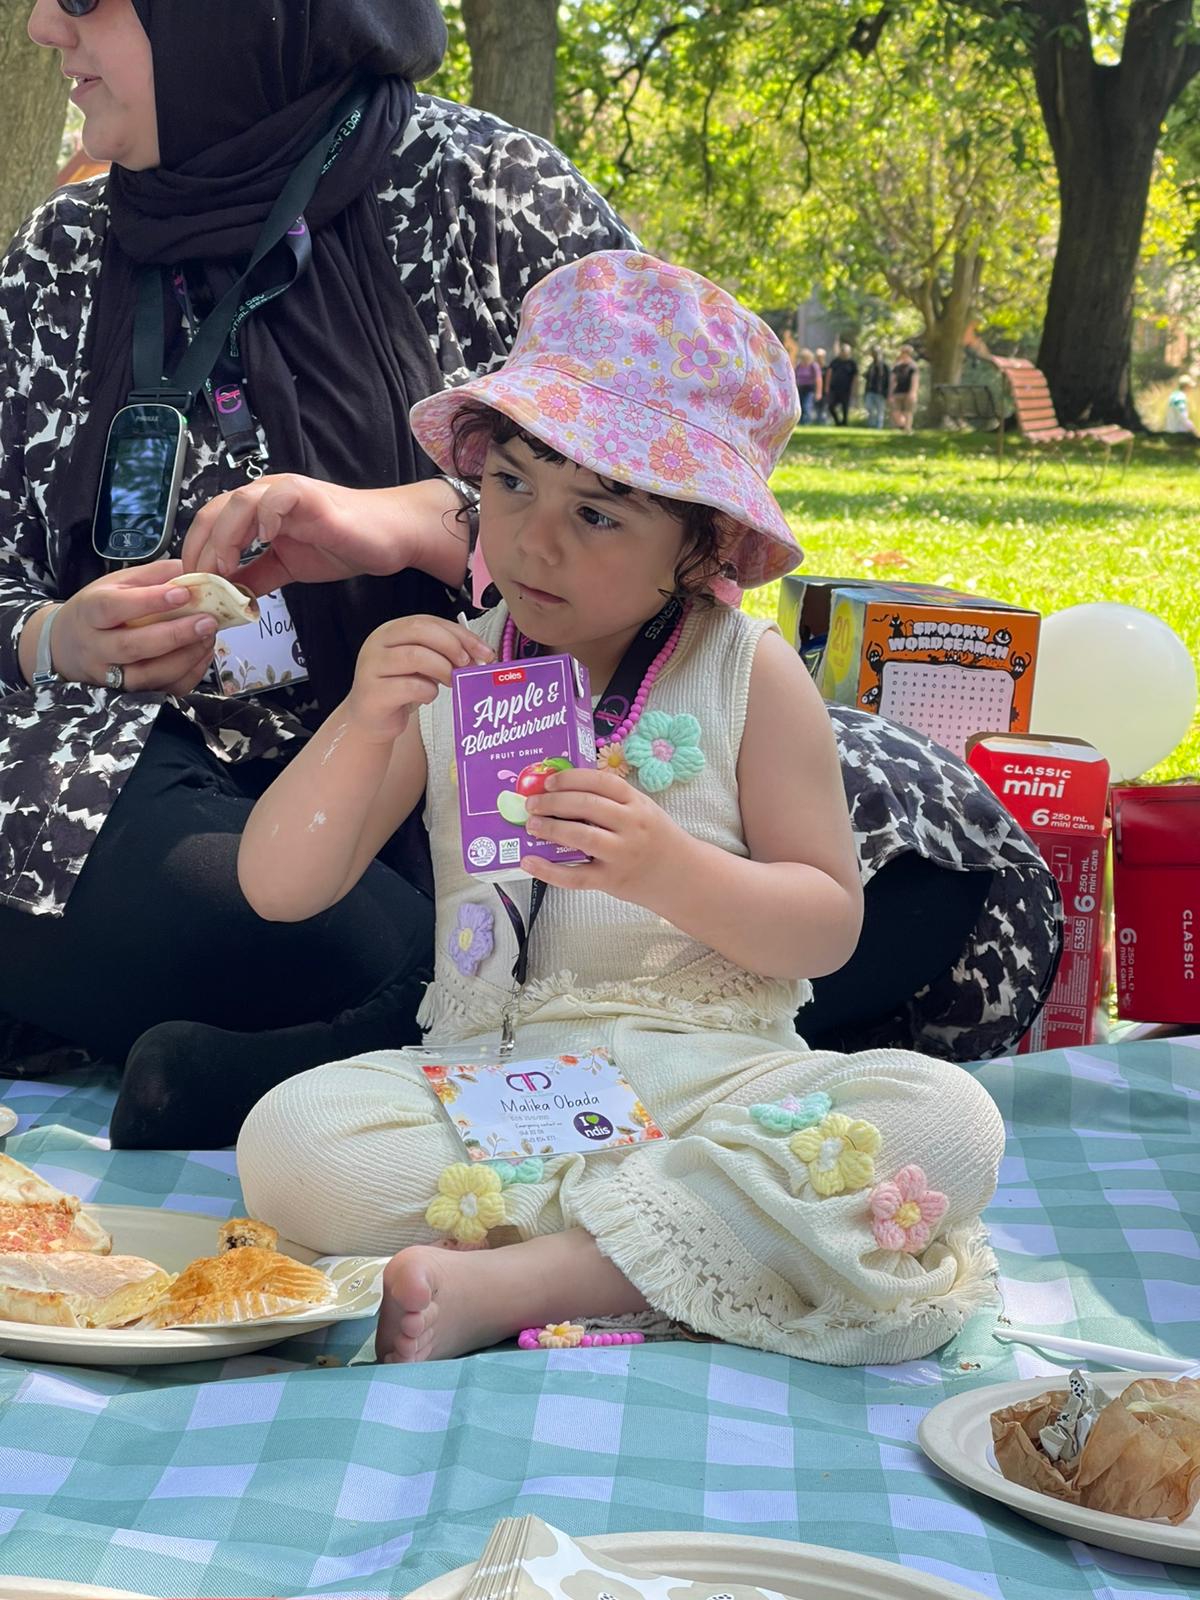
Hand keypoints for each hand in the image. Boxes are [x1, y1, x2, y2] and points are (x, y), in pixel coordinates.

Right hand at [53, 561, 217, 693]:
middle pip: (133, 646)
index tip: (183, 593)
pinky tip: (203, 654)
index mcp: (89, 612)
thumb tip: (192, 570)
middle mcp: (96, 647)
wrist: (67, 647)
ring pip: (148, 675)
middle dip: (175, 635)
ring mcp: (109, 676)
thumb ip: (152, 576)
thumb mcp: (115, 584)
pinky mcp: (127, 695)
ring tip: (209, 637)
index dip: (149, 601)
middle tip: (208, 621)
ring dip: (185, 658)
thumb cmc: (98, 611)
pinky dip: (188, 675)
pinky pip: (161, 691)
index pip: (114, 607)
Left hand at [182, 475, 424, 593]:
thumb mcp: (287, 567)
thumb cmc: (343, 545)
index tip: (195, 587)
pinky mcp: (311, 496)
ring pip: (238, 503)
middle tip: (203, 584)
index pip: (210, 524)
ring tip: (226, 568)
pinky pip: (278, 497)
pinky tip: (265, 541)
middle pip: (214, 512)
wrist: (388, 536)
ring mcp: (287, 492)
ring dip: (225, 538)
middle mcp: (266, 495)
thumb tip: (227, 595)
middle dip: (201, 549)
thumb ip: (256, 576)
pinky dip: (265, 517)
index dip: (196, 553)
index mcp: (257, 511)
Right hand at [345, 614, 492, 744]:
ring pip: (415, 656)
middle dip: (451, 645)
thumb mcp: (423, 665)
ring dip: (442, 668)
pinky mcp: (373, 693)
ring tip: (451, 681)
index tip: (483, 650)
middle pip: (419, 630)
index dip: (459, 633)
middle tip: (467, 663)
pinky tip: (428, 696)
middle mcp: (378, 643)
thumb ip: (445, 654)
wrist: (373, 721)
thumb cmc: (400, 689)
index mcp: (391, 631)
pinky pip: (409, 687)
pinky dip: (428, 692)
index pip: (428, 621)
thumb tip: (480, 655)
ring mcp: (372, 667)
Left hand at [522, 768, 683, 904]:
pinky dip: (549, 870)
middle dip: (552, 802)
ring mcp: (621, 854)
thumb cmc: (654, 837)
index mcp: (637, 803)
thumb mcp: (642, 809)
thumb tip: (560, 791)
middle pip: (586, 806)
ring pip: (580, 837)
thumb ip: (610, 800)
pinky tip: (529, 861)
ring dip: (550, 828)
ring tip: (531, 825)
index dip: (571, 778)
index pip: (600, 782)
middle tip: (532, 803)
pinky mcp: (611, 880)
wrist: (681, 875)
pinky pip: (575, 876)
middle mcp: (630, 826)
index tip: (549, 782)